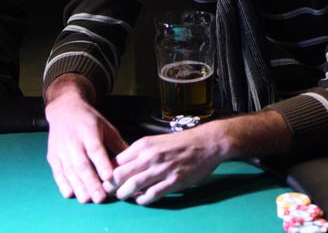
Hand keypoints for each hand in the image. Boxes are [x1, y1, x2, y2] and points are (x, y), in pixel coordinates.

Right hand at [45, 76, 127, 203]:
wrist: (64, 110)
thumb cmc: (89, 120)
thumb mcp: (106, 126)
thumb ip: (117, 143)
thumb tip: (131, 160)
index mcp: (89, 132)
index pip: (96, 150)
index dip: (102, 164)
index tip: (110, 177)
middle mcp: (73, 142)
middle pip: (82, 164)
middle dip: (91, 182)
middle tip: (100, 198)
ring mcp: (61, 150)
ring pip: (69, 171)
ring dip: (78, 186)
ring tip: (87, 200)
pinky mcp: (53, 157)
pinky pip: (57, 172)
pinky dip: (62, 184)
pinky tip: (70, 194)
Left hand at [103, 121, 226, 204]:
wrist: (206, 143)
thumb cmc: (180, 143)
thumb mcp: (156, 141)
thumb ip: (139, 153)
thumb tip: (121, 167)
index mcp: (144, 145)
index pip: (116, 161)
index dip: (108, 173)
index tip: (106, 180)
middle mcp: (149, 156)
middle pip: (119, 175)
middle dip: (111, 186)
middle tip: (110, 192)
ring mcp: (161, 170)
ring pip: (132, 187)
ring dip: (124, 195)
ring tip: (124, 197)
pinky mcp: (172, 182)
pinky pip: (150, 196)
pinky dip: (142, 200)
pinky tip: (142, 199)